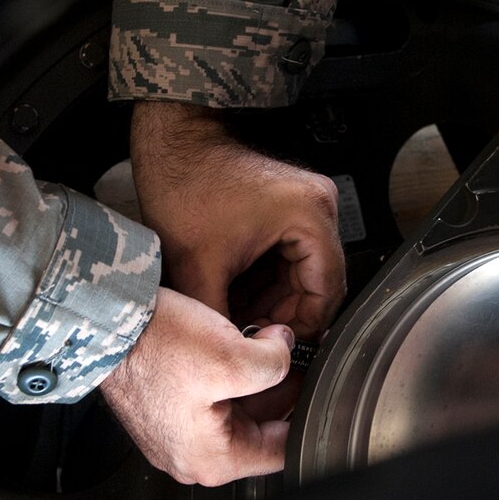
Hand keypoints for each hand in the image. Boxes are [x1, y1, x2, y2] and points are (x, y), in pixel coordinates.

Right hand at [99, 288, 297, 485]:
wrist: (103, 324)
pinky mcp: (168, 413)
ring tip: (267, 341)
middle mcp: (193, 459)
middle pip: (262, 430)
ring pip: (240, 411)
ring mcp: (178, 437)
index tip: (320, 382)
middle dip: (281, 389)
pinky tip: (239, 343)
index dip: (307, 410)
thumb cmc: (152, 346)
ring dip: (256, 378)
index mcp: (212, 462)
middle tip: (296, 354)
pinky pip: (214, 400)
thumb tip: (287, 355)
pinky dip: (230, 375)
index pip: (283, 450)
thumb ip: (276, 365)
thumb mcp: (232, 356)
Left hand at [129, 101, 345, 337]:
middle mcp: (318, 208)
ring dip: (273, 301)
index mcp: (310, 216)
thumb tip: (230, 357)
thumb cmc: (184, 183)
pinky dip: (265, 281)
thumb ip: (217, 318)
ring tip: (239, 321)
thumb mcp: (197, 265)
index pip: (327, 291)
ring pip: (301, 274)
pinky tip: (237, 297)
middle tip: (252, 340)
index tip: (275, 348)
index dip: (303, 328)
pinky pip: (287, 257)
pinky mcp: (287, 208)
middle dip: (284, 316)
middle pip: (317, 284)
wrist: (171, 141)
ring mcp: (304, 206)